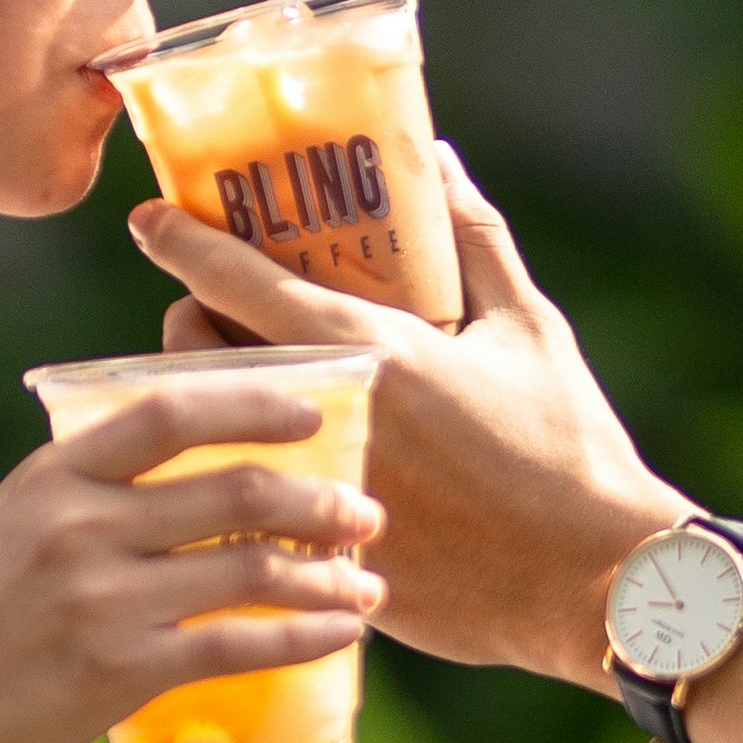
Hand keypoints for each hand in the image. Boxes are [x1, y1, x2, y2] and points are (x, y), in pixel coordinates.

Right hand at [0, 372, 382, 742]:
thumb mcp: (7, 529)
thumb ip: (82, 496)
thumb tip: (178, 476)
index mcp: (51, 476)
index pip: (170, 411)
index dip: (253, 402)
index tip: (312, 410)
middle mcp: (80, 526)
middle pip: (234, 491)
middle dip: (319, 500)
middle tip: (365, 514)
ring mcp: (103, 599)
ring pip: (251, 569)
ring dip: (327, 574)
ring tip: (367, 582)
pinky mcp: (121, 670)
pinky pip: (240, 645)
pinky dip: (304, 636)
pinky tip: (340, 633)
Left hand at [128, 147, 682, 679]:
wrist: (593, 584)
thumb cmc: (570, 448)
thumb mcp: (530, 328)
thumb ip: (475, 238)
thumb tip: (435, 159)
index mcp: (372, 351)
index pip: (239, 283)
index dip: (183, 243)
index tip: (149, 220)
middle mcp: (325, 419)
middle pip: (197, 357)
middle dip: (188, 324)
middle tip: (212, 314)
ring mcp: (311, 495)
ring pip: (208, 434)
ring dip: (207, 406)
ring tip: (236, 394)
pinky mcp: (314, 561)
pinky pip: (245, 511)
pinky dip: (241, 483)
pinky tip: (262, 478)